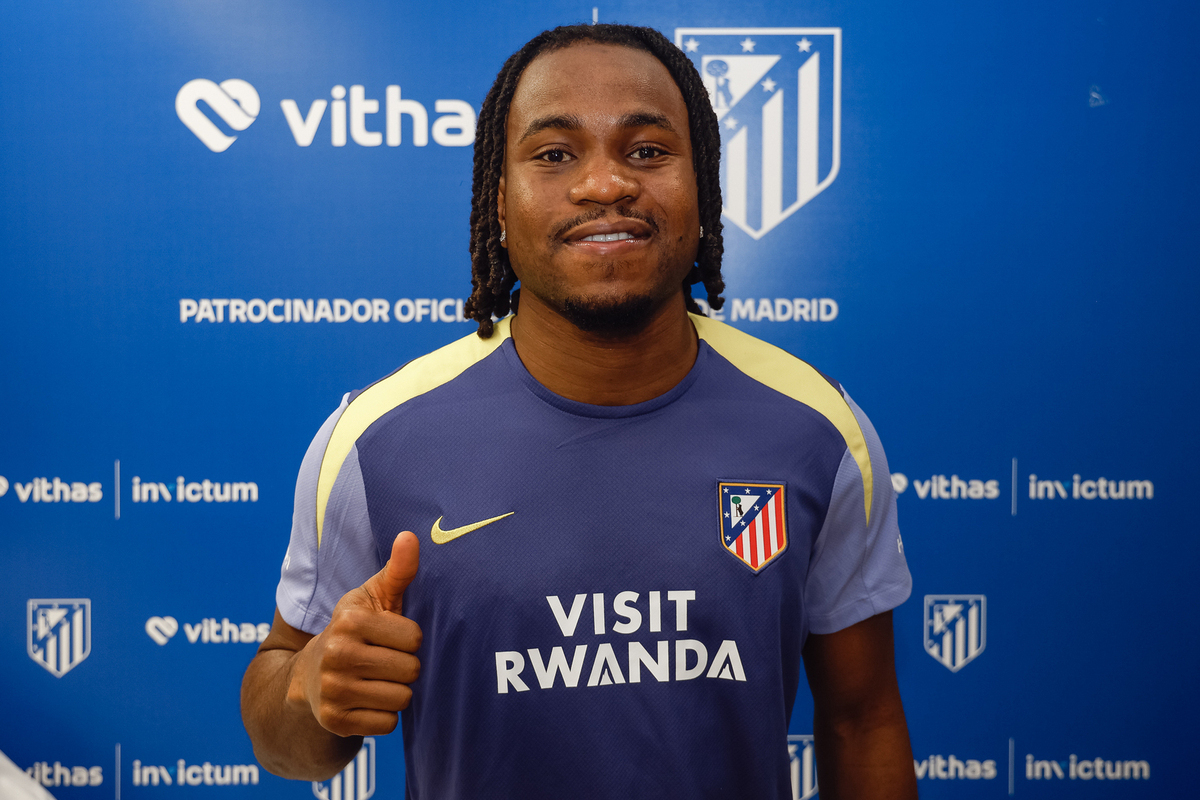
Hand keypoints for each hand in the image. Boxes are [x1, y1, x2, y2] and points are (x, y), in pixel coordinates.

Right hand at [287, 531, 421, 735]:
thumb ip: (398, 570)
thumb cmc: (354, 630)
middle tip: (384, 661)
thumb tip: (410, 536)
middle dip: (405, 667)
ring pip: (402, 699)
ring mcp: (333, 690)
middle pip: (411, 670)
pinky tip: (367, 700)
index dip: (409, 639)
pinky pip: (387, 723)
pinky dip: (384, 715)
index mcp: (350, 621)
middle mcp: (337, 654)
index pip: (415, 638)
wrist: (308, 676)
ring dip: (396, 692)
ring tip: (376, 679)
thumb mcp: (373, 598)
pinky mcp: (335, 720)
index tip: (390, 637)